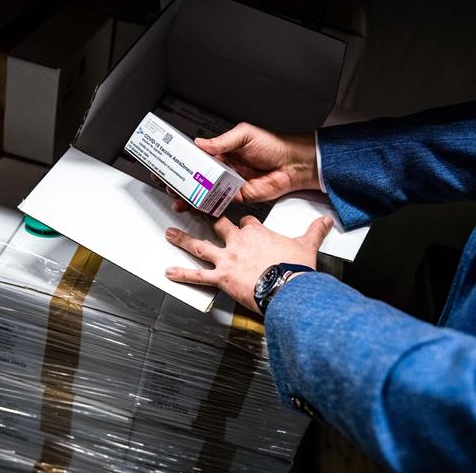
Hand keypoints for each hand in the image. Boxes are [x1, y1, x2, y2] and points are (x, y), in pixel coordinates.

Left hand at [165, 215, 332, 311]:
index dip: (244, 222)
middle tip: (193, 209)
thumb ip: (315, 231)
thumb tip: (326, 221)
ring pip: (200, 245)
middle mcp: (238, 242)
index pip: (246, 221)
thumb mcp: (307, 245)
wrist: (288, 286)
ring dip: (183, 239)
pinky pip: (198, 276)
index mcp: (256, 232)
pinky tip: (169, 272)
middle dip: (205, 217)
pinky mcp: (221, 277)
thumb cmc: (295, 268)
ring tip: (169, 233)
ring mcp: (227, 259)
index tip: (243, 223)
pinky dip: (183, 274)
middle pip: (218, 224)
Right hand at [172, 123, 319, 211]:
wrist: (293, 164)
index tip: (170, 165)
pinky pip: (220, 202)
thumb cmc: (273, 145)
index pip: (198, 158)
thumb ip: (222, 141)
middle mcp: (224, 169)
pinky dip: (208, 206)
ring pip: (205, 192)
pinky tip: (198, 207)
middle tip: (169, 186)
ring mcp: (230, 184)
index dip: (183, 162)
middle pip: (197, 178)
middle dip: (182, 183)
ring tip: (178, 201)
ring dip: (191, 197)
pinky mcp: (238, 197)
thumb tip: (201, 143)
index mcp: (223, 152)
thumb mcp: (244, 135)